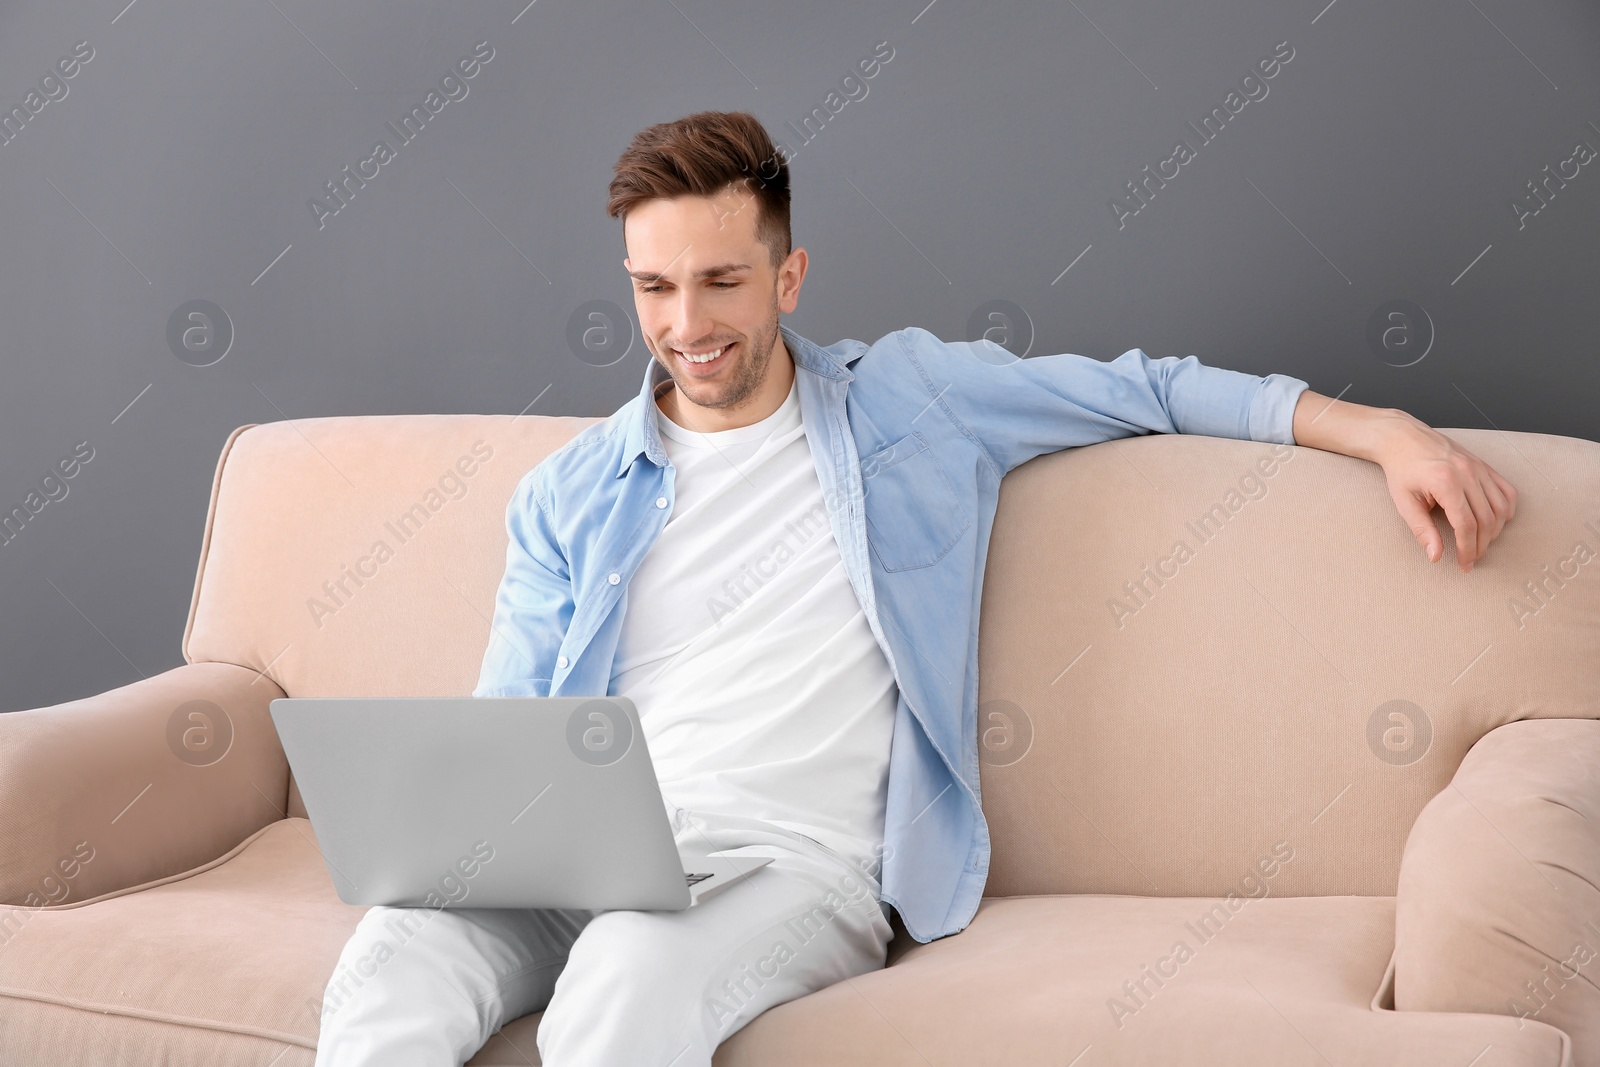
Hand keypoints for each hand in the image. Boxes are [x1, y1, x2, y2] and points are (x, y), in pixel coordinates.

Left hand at [1373, 412, 1517, 572]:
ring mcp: (1479, 467)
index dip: (1467, 549)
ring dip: (1495, 531)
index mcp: (1446, 482)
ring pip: (1501, 507)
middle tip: (1471, 559)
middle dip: (1481, 545)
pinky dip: (1506, 510)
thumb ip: (1422, 530)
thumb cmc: (1401, 471)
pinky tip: (1495, 522)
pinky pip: (1507, 491)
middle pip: (1486, 519)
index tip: (1464, 564)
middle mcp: (1467, 473)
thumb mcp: (1404, 503)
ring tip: (1480, 543)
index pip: (1466, 525)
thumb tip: (1436, 557)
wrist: (1404, 439)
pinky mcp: (1484, 465)